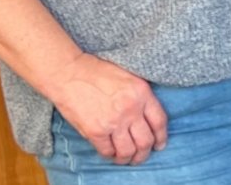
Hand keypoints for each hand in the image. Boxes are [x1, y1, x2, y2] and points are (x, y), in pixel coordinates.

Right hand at [46, 53, 167, 164]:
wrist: (69, 73)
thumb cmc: (97, 72)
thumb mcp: (129, 77)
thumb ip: (140, 96)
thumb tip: (146, 116)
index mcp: (142, 93)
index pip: (160, 122)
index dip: (161, 137)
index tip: (159, 144)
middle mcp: (131, 109)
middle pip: (146, 141)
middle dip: (144, 153)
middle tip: (140, 156)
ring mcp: (113, 121)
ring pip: (128, 150)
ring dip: (128, 158)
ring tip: (125, 159)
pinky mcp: (95, 131)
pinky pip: (107, 151)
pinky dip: (109, 155)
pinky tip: (109, 153)